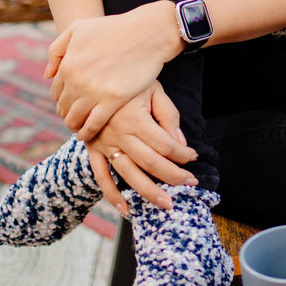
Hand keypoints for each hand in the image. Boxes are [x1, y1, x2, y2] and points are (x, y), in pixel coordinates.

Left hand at [46, 1, 182, 139]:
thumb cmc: (114, 28)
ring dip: (75, 125)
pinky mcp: (112, 100)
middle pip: (63, 107)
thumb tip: (47, 75)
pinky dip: (87, 132)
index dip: (62, 98)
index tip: (69, 102)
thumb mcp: (78, 28)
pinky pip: (93, 124)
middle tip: (75, 116)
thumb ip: (57, 50)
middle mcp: (76, 80)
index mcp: (67, 64)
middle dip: (67, 112)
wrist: (146, 33)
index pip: (56, 91)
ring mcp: (94, 91)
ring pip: (74, 119)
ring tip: (80, 127)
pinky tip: (87, 135)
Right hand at [86, 83, 199, 214]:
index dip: (183, 154)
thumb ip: (168, 115)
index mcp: (135, 117)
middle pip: (151, 162)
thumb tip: (179, 143)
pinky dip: (112, 195)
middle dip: (174, 176)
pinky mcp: (92, 149)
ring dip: (149, 192)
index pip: (166, 144)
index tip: (193, 156)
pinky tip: (126, 209)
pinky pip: (101, 177)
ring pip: (128, 174)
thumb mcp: (152, 89)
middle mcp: (118, 133)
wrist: (92, 76)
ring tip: (167, 204)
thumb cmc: (128, 81)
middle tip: (190, 183)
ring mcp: (103, 143)